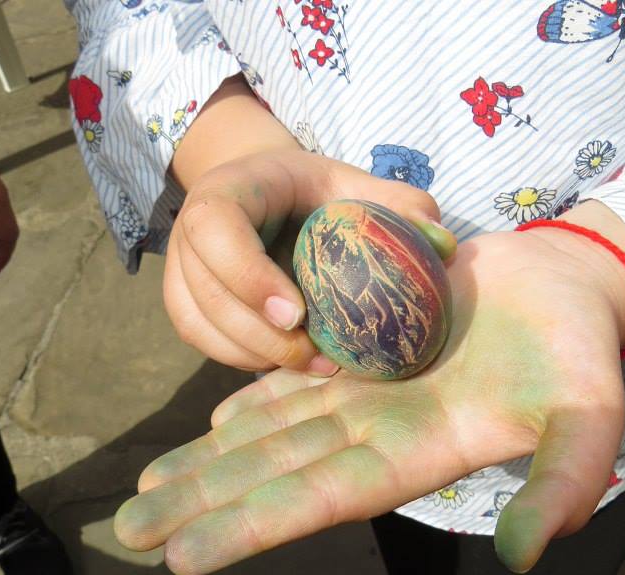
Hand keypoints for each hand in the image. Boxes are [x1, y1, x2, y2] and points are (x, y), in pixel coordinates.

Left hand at [117, 219, 624, 573]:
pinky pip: (298, 387)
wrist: (565, 285)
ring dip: (211, 464)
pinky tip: (210, 426)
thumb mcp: (588, 414)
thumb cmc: (581, 349)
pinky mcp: (369, 354)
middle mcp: (382, 432)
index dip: (255, 525)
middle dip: (205, 505)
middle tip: (128, 536)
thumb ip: (563, 484)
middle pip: (276, 473)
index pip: (322, 497)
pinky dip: (252, 407)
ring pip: (274, 433)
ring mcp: (371, 395)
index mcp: (421, 451)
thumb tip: (522, 557)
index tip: (183, 560)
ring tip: (148, 494)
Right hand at [166, 150, 456, 374]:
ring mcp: (181, 269)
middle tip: (320, 358)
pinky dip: (243, 359)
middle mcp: (190, 229)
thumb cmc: (320, 192)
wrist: (274, 196)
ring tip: (315, 368)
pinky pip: (203, 341)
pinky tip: (290, 366)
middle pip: (205, 290)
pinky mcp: (187, 303)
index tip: (298, 314)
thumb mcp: (359, 186)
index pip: (215, 228)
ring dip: (254, 354)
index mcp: (228, 189)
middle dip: (259, 334)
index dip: (248, 275)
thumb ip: (401, 206)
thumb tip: (443, 246)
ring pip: (199, 323)